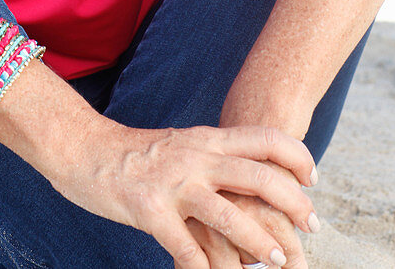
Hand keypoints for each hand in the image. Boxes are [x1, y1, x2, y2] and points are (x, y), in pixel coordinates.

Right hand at [52, 121, 317, 268]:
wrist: (81, 147)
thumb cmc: (133, 154)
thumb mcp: (181, 145)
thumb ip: (211, 158)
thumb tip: (248, 179)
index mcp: (206, 139)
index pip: (263, 138)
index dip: (295, 157)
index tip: (312, 181)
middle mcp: (195, 156)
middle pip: (257, 176)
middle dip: (292, 203)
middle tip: (311, 226)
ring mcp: (173, 183)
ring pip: (229, 214)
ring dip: (258, 241)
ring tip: (275, 261)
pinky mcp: (149, 209)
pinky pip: (185, 249)